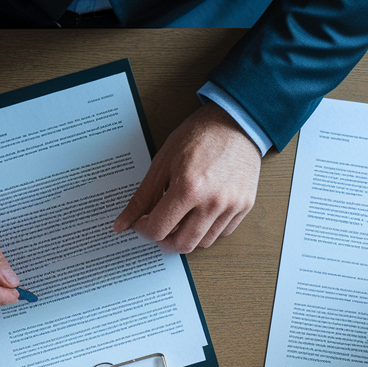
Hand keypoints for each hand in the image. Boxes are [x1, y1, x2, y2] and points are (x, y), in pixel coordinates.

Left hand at [113, 102, 260, 253]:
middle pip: (181, 244)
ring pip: (203, 243)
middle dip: (163, 241)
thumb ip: (143, 197)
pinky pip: (222, 233)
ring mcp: (232, 206)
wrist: (236, 122)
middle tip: (158, 227)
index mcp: (188, 188)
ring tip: (179, 218)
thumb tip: (122, 224)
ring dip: (186, 237)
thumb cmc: (198, 137)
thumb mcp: (162, 163)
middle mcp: (212, 202)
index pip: (158, 229)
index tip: (142, 222)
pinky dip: (207, 230)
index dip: (144, 229)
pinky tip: (199, 213)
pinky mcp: (245, 206)